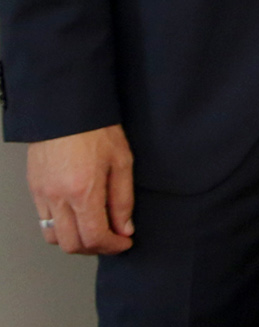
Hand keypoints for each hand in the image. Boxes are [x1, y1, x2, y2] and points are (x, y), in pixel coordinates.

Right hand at [27, 125, 133, 254]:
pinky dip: (60, 228)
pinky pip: (43, 221)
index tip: (124, 243)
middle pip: (71, 244)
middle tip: (112, 240)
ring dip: (75, 241)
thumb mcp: (121, 161)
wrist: (65, 111)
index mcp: (83, 192)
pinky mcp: (34, 190)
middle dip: (94, 248)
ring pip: (53, 237)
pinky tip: (76, 217)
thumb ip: (123, 199)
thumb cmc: (96, 130)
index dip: (112, 246)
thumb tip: (125, 228)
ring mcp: (42, 195)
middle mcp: (58, 198)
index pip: (94, 237)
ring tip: (94, 230)